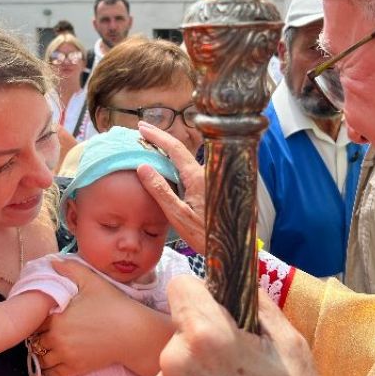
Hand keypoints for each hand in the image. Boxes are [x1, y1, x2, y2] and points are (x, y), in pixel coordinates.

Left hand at [36, 258, 171, 375]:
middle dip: (38, 335)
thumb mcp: (91, 281)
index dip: (36, 318)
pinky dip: (49, 370)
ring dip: (40, 352)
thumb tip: (53, 262)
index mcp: (57, 318)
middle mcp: (58, 339)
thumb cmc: (112, 304)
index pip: (34, 321)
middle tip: (44, 330)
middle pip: (35, 340)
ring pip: (40, 359)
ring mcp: (66, 356)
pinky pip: (53, 374)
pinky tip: (53, 361)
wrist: (132, 332)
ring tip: (47, 345)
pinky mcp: (76, 369)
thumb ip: (70, 269)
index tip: (43, 315)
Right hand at [137, 121, 205, 252]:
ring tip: (151, 147)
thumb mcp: (178, 216)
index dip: (156, 135)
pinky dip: (178, 162)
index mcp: (198, 176)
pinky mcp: (215, 185)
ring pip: (189, 158)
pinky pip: (193, 168)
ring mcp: (213, 178)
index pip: (175, 148)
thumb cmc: (206, 236)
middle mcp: (208, 172)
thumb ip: (160, 190)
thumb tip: (142, 166)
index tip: (141, 127)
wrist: (233, 248)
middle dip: (161, 140)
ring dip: (170, 152)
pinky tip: (168, 165)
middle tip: (143, 132)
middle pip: (182, 149)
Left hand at [149, 276, 342, 375]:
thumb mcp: (293, 348)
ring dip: (197, 369)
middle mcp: (174, 364)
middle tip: (241, 361)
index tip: (220, 304)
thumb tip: (242, 276)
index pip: (182, 284)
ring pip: (176, 360)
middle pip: (181, 326)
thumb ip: (259, 304)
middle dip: (206, 334)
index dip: (204, 291)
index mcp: (207, 338)